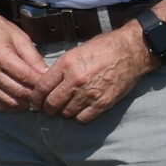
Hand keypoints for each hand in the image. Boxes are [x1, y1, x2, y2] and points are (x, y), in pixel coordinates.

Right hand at [0, 11, 53, 114]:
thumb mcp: (20, 38)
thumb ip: (34, 57)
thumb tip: (47, 74)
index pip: (26, 77)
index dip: (42, 83)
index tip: (53, 85)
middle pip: (18, 92)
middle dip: (36, 95)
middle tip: (47, 94)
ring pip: (10, 102)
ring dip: (25, 104)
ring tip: (36, 98)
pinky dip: (13, 106)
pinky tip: (21, 100)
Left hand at [37, 24, 153, 122]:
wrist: (131, 51)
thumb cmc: (103, 48)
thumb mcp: (76, 51)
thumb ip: (61, 68)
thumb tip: (46, 82)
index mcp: (66, 64)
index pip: (42, 87)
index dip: (35, 98)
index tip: (34, 102)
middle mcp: (75, 80)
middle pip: (52, 103)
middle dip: (46, 109)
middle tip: (47, 110)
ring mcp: (89, 93)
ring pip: (66, 113)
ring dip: (63, 113)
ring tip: (64, 109)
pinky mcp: (103, 103)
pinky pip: (83, 118)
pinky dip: (78, 117)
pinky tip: (78, 111)